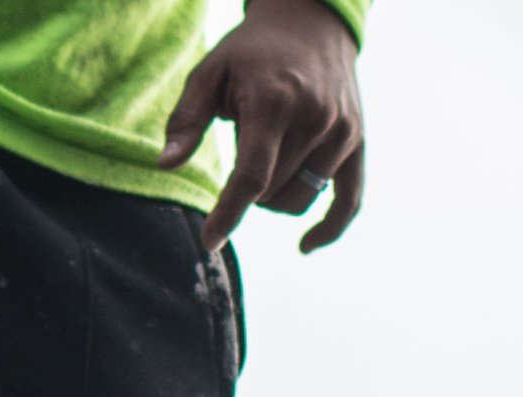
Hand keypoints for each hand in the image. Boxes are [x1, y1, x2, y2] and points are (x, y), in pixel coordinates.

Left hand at [162, 0, 364, 253]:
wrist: (311, 23)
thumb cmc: (250, 52)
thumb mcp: (209, 73)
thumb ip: (186, 120)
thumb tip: (165, 165)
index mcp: (274, 104)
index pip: (252, 176)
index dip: (229, 213)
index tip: (209, 241)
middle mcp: (315, 119)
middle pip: (271, 192)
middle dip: (245, 190)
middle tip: (242, 146)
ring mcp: (342, 131)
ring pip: (298, 199)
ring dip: (271, 197)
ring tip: (266, 156)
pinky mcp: (358, 140)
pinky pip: (350, 199)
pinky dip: (329, 227)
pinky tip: (305, 247)